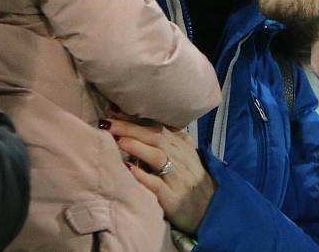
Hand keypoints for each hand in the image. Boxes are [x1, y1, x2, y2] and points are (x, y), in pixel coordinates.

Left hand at [103, 118, 215, 234]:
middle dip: (129, 127)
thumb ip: (167, 141)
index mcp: (181, 144)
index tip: (113, 111)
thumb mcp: (184, 155)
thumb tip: (137, 126)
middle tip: (106, 122)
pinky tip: (128, 169)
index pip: (156, 126)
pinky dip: (142, 176)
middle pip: (155, 136)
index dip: (135, 118)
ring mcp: (177, 177)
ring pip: (157, 156)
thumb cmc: (191, 180)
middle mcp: (180, 157)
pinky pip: (156, 185)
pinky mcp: (173, 198)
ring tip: (117, 139)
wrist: (211, 209)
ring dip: (136, 146)